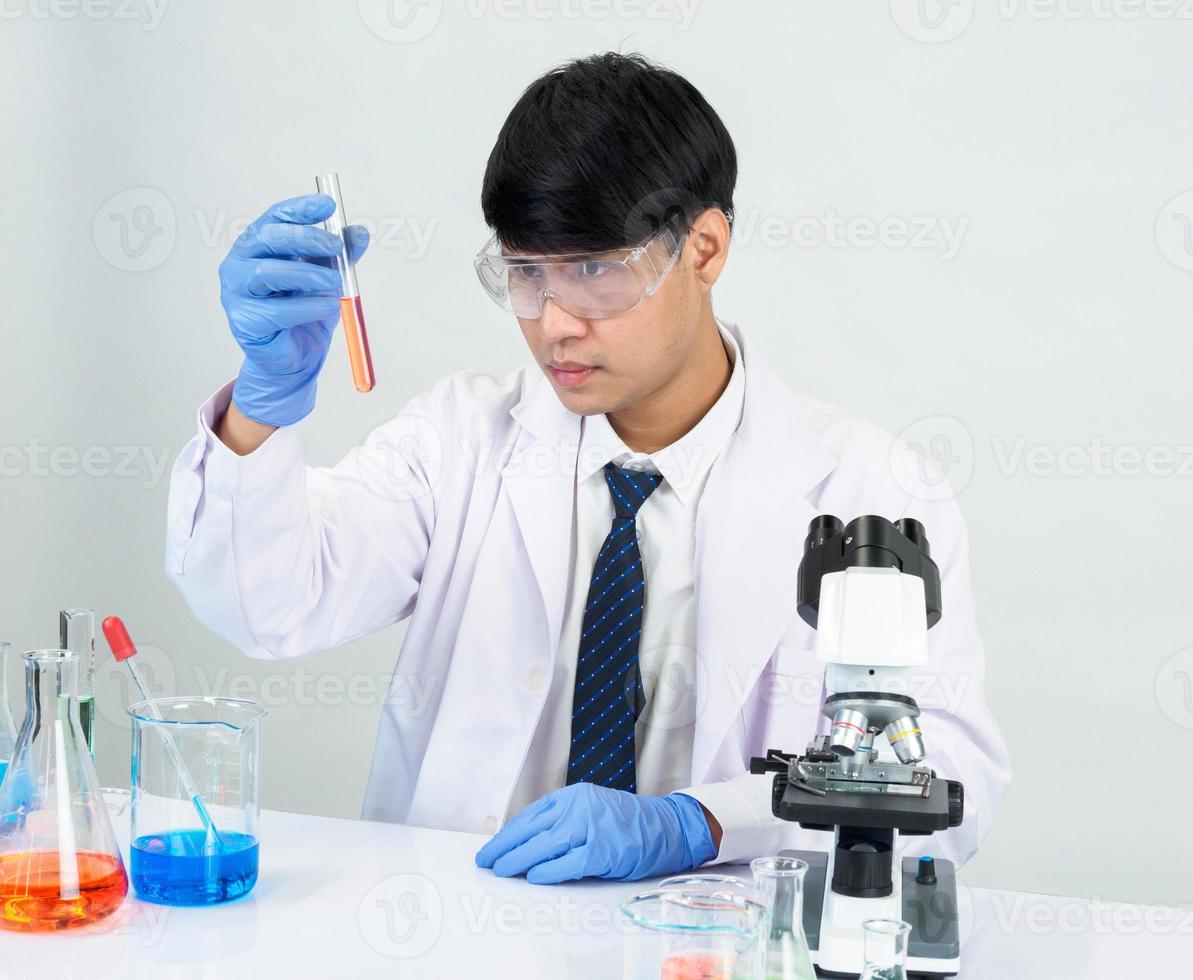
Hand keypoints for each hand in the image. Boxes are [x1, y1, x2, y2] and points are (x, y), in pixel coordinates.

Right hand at [220, 193, 369, 426]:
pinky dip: (306, 307)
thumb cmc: (304, 311)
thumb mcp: (328, 277)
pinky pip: (276, 311)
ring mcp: (236, 292)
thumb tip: (360, 232)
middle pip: (267, 238)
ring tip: (334, 282)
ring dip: (306, 274)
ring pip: (267, 273)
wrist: (296, 357)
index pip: (274, 217)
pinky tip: (326, 306)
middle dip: (304, 238)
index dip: (300, 208)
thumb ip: (341, 255)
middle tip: (335, 245)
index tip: (328, 205)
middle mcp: (241, 263)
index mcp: (259, 245)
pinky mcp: (244, 322)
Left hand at [474, 783, 716, 884]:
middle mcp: (579, 807)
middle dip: (505, 847)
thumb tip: (526, 843)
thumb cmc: (625, 822)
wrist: (666, 827)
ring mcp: (591, 828)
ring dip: (518, 860)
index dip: (508, 833)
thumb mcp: (589, 809)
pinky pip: (568, 864)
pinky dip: (548, 871)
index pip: (530, 815)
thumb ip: (562, 821)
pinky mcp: (602, 851)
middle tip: (486, 861)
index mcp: (573, 796)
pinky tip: (534, 877)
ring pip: (544, 846)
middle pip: (531, 830)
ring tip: (502, 871)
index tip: (492, 847)